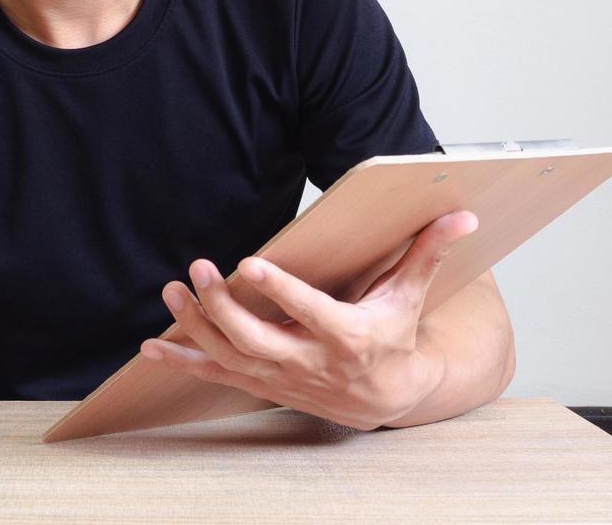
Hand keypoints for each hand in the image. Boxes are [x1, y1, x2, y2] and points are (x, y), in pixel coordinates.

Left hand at [140, 210, 478, 430]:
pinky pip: (216, 376)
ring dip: (196, 326)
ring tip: (173, 291)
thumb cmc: (395, 335)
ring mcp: (281, 377)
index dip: (280, 292)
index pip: (309, 313)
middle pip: (257, 339)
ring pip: (230, 356)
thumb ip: (428, 252)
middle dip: (224, 307)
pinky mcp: (262, 383)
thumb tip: (461, 214)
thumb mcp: (411, 294)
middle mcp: (309, 362)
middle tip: (198, 269)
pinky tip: (150, 349)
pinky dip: (182, 362)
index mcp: (347, 336)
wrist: (388, 396)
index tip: (250, 264)